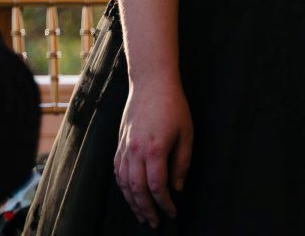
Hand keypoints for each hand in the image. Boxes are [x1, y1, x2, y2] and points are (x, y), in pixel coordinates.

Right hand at [115, 76, 192, 228]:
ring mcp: (124, 148)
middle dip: (146, 210)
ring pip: (124, 184)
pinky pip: (117, 172)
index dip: (165, 204)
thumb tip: (177, 187)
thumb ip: (182, 162)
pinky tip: (129, 194)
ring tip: (141, 215)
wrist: (151, 82)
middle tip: (154, 223)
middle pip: (138, 190)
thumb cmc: (173, 105)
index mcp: (155, 150)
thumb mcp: (187, 133)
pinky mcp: (119, 144)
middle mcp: (136, 152)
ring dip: (132, 202)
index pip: (158, 187)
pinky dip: (122, 187)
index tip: (172, 212)